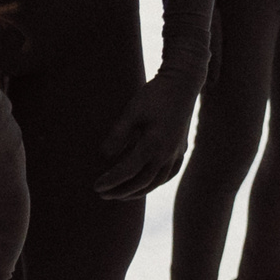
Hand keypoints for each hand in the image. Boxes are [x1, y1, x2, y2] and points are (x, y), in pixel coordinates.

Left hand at [94, 72, 198, 200]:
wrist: (183, 85)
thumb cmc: (154, 95)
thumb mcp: (131, 111)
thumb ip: (118, 134)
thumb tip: (105, 156)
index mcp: (154, 145)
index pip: (128, 171)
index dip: (111, 180)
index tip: (96, 186)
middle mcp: (167, 154)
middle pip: (142, 182)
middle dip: (122, 191)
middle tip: (103, 194)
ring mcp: (176, 154)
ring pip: (157, 182)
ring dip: (138, 191)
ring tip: (120, 195)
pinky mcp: (181, 150)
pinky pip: (168, 175)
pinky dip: (155, 183)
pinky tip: (146, 184)